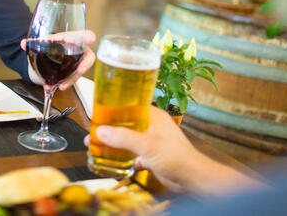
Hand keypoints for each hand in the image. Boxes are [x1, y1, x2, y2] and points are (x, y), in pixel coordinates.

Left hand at [21, 29, 95, 90]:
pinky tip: (59, 86)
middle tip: (79, 70)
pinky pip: (74, 78)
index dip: (87, 36)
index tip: (91, 37)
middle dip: (84, 65)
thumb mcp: (43, 43)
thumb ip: (33, 43)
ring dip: (72, 79)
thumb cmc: (51, 45)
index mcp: (70, 39)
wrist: (48, 55)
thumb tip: (24, 43)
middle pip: (87, 57)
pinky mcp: (74, 73)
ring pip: (80, 71)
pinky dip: (67, 83)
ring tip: (62, 85)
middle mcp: (78, 50)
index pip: (81, 36)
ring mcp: (77, 62)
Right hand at [85, 106, 262, 195]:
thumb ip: (124, 137)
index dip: (113, 109)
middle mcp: (152, 126)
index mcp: (153, 116)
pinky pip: (133, 153)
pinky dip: (124, 156)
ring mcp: (152, 141)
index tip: (98, 112)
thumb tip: (101, 131)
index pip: (129, 106)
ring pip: (128, 139)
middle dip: (110, 129)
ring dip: (115, 143)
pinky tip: (114, 160)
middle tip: (94, 133)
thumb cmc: (178, 157)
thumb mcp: (147, 144)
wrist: (193, 180)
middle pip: (126, 124)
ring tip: (98, 146)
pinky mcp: (152, 156)